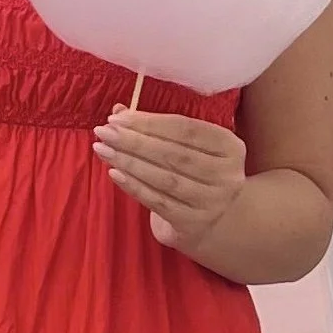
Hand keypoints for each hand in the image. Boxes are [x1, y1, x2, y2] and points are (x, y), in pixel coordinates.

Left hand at [93, 107, 246, 257]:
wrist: (217, 220)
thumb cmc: (197, 173)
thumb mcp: (189, 148)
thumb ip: (158, 128)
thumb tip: (120, 110)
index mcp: (230, 147)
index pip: (186, 129)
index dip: (150, 122)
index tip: (118, 117)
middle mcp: (226, 175)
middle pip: (173, 154)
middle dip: (134, 141)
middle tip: (104, 132)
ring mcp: (211, 202)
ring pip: (164, 178)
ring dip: (129, 162)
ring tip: (102, 149)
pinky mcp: (192, 223)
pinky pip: (158, 202)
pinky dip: (134, 186)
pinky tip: (114, 172)